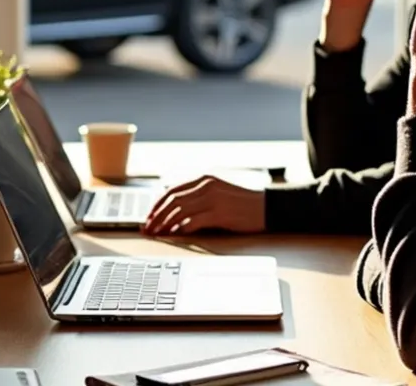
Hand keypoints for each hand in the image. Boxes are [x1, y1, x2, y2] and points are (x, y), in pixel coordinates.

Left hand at [141, 176, 265, 235]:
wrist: (268, 207)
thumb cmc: (244, 202)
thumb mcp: (219, 191)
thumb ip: (199, 196)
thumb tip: (176, 211)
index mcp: (204, 179)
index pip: (172, 190)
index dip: (157, 204)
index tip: (149, 216)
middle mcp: (206, 186)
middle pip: (172, 201)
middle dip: (156, 216)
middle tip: (147, 228)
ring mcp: (213, 200)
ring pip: (179, 211)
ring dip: (165, 224)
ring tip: (157, 234)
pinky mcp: (220, 214)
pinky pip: (193, 221)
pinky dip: (181, 229)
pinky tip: (175, 235)